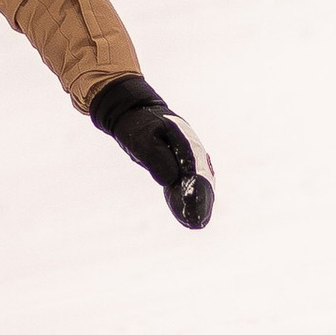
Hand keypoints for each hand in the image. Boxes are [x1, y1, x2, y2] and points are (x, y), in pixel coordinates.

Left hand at [89, 73, 214, 229]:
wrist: (133, 112)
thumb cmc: (137, 125)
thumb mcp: (142, 140)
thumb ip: (156, 157)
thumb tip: (170, 179)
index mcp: (185, 140)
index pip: (195, 169)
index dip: (197, 189)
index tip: (196, 207)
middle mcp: (192, 148)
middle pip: (202, 176)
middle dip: (202, 199)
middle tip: (199, 221)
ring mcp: (188, 154)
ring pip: (198, 180)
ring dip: (199, 200)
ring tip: (196, 222)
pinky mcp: (180, 161)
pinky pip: (188, 179)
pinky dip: (189, 194)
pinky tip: (187, 211)